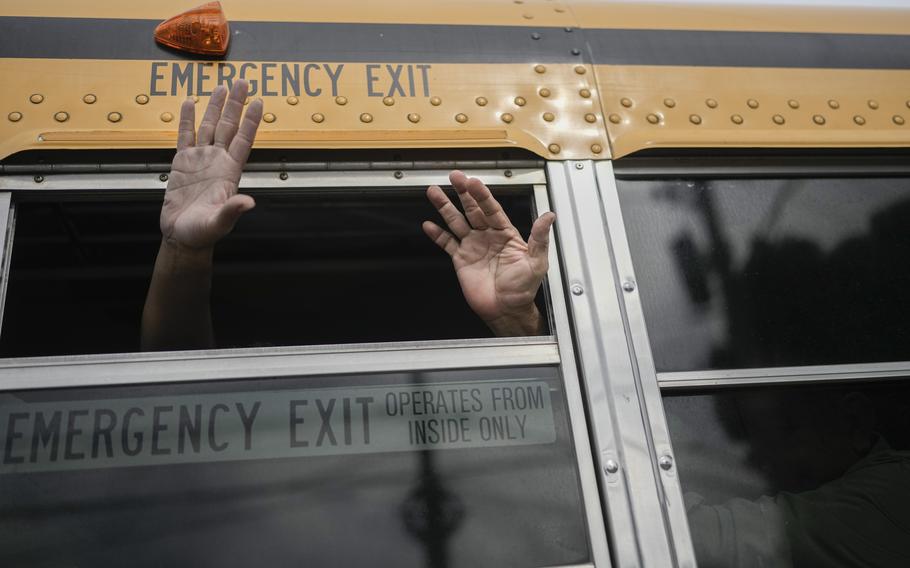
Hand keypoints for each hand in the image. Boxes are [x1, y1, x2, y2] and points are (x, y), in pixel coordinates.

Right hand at [160, 81, 262, 250]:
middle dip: (235, 104)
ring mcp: (200, 160)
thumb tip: (248, 203)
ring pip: (209, 126)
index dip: (250, 121)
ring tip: (221, 87)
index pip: (243, 141)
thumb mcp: (219, 222)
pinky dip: (186, 119)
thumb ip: (232, 210)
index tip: (258, 102)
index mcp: (229, 173)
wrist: (181, 237)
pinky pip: (185, 135)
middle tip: (242, 81)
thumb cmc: (203, 233)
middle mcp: (217, 162)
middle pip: (229, 126)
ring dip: (215, 107)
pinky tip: (189, 102)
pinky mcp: (182, 162)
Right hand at [423, 171, 555, 336]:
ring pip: (456, 221)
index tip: (474, 182)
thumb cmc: (523, 288)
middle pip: (472, 209)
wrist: (506, 310)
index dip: (482, 195)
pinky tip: (429, 225)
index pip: (492, 209)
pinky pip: (447, 244)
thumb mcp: (536, 262)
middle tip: (454, 176)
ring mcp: (472, 246)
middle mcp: (487, 236)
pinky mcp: (461, 260)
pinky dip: (438, 235)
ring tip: (434, 192)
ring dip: (445, 207)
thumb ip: (540, 238)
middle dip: (463, 193)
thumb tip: (549, 216)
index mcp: (505, 233)